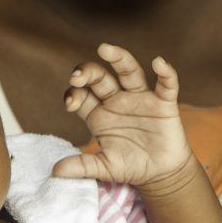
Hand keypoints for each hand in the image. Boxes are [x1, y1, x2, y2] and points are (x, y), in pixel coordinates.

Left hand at [52, 44, 193, 195]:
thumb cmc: (130, 166)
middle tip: (77, 75)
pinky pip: (166, 84)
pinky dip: (165, 73)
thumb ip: (82, 166)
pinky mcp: (164, 103)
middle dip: (88, 72)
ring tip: (105, 49)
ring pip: (129, 72)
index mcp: (99, 113)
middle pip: (100, 77)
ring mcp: (140, 98)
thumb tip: (55, 172)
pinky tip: (159, 63)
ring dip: (118, 58)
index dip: (74, 94)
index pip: (82, 95)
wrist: (161, 173)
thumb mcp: (105, 167)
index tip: (70, 103)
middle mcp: (117, 100)